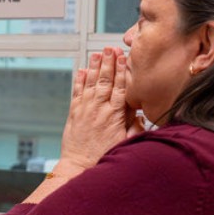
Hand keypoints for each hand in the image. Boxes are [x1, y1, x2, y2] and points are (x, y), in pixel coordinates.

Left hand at [59, 47, 130, 172]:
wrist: (79, 166)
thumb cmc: (103, 157)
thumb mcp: (125, 144)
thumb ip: (133, 128)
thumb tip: (139, 114)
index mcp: (114, 116)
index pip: (120, 88)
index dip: (122, 71)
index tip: (124, 58)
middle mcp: (99, 109)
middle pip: (105, 81)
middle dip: (108, 63)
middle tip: (110, 48)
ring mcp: (85, 109)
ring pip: (90, 83)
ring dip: (94, 67)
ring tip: (97, 53)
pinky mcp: (74, 113)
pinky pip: (77, 92)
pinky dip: (79, 80)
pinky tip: (81, 70)